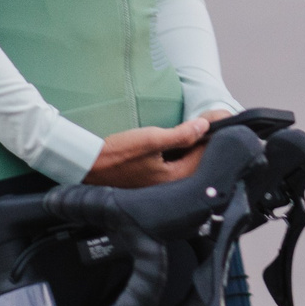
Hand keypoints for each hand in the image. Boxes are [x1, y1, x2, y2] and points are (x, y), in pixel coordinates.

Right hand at [84, 121, 209, 187]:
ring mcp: (161, 184)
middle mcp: (171, 185)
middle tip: (204, 121)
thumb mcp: (152, 139)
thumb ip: (182, 134)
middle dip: (202, 141)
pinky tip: (175, 140)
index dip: (209, 136)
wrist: (90, 165)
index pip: (203, 156)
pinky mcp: (153, 179)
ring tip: (193, 127)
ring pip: (185, 161)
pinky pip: (174, 164)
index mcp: (175, 178)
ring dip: (191, 145)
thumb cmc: (118, 153)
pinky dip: (179, 151)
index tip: (213, 119)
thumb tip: (205, 126)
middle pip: (197, 160)